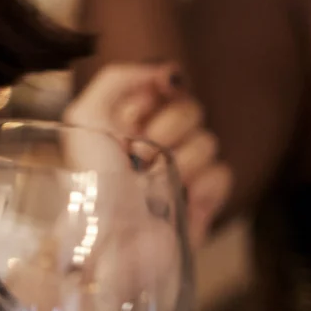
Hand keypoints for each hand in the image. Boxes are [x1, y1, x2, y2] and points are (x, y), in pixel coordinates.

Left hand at [65, 60, 231, 243]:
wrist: (114, 241)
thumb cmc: (93, 181)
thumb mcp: (86, 117)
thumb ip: (118, 78)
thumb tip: (166, 70)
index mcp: (128, 122)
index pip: (165, 86)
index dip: (157, 93)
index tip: (142, 108)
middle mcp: (156, 143)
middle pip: (191, 108)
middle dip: (166, 129)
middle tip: (138, 157)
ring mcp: (182, 172)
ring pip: (208, 140)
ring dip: (180, 161)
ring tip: (153, 186)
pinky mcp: (203, 200)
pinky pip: (223, 172)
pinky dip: (203, 186)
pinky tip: (181, 198)